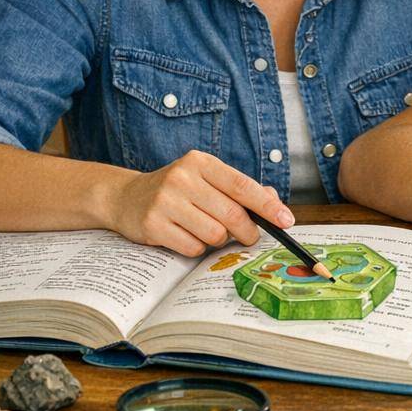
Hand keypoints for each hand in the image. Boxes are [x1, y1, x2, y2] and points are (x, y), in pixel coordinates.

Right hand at [108, 150, 293, 256]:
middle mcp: (182, 178)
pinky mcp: (153, 225)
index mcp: (200, 162)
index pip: (242, 185)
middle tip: (250, 236)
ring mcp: (166, 201)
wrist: (125, 197)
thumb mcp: (204, 179)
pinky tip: (186, 236)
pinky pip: (193, 247)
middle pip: (232, 214)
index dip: (268, 205)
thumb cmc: (176, 190)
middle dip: (247, 231)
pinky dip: (197, 248)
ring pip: (214, 234)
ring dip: (218, 240)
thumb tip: (274, 202)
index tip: (286, 221)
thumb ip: (238, 189)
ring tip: (206, 231)